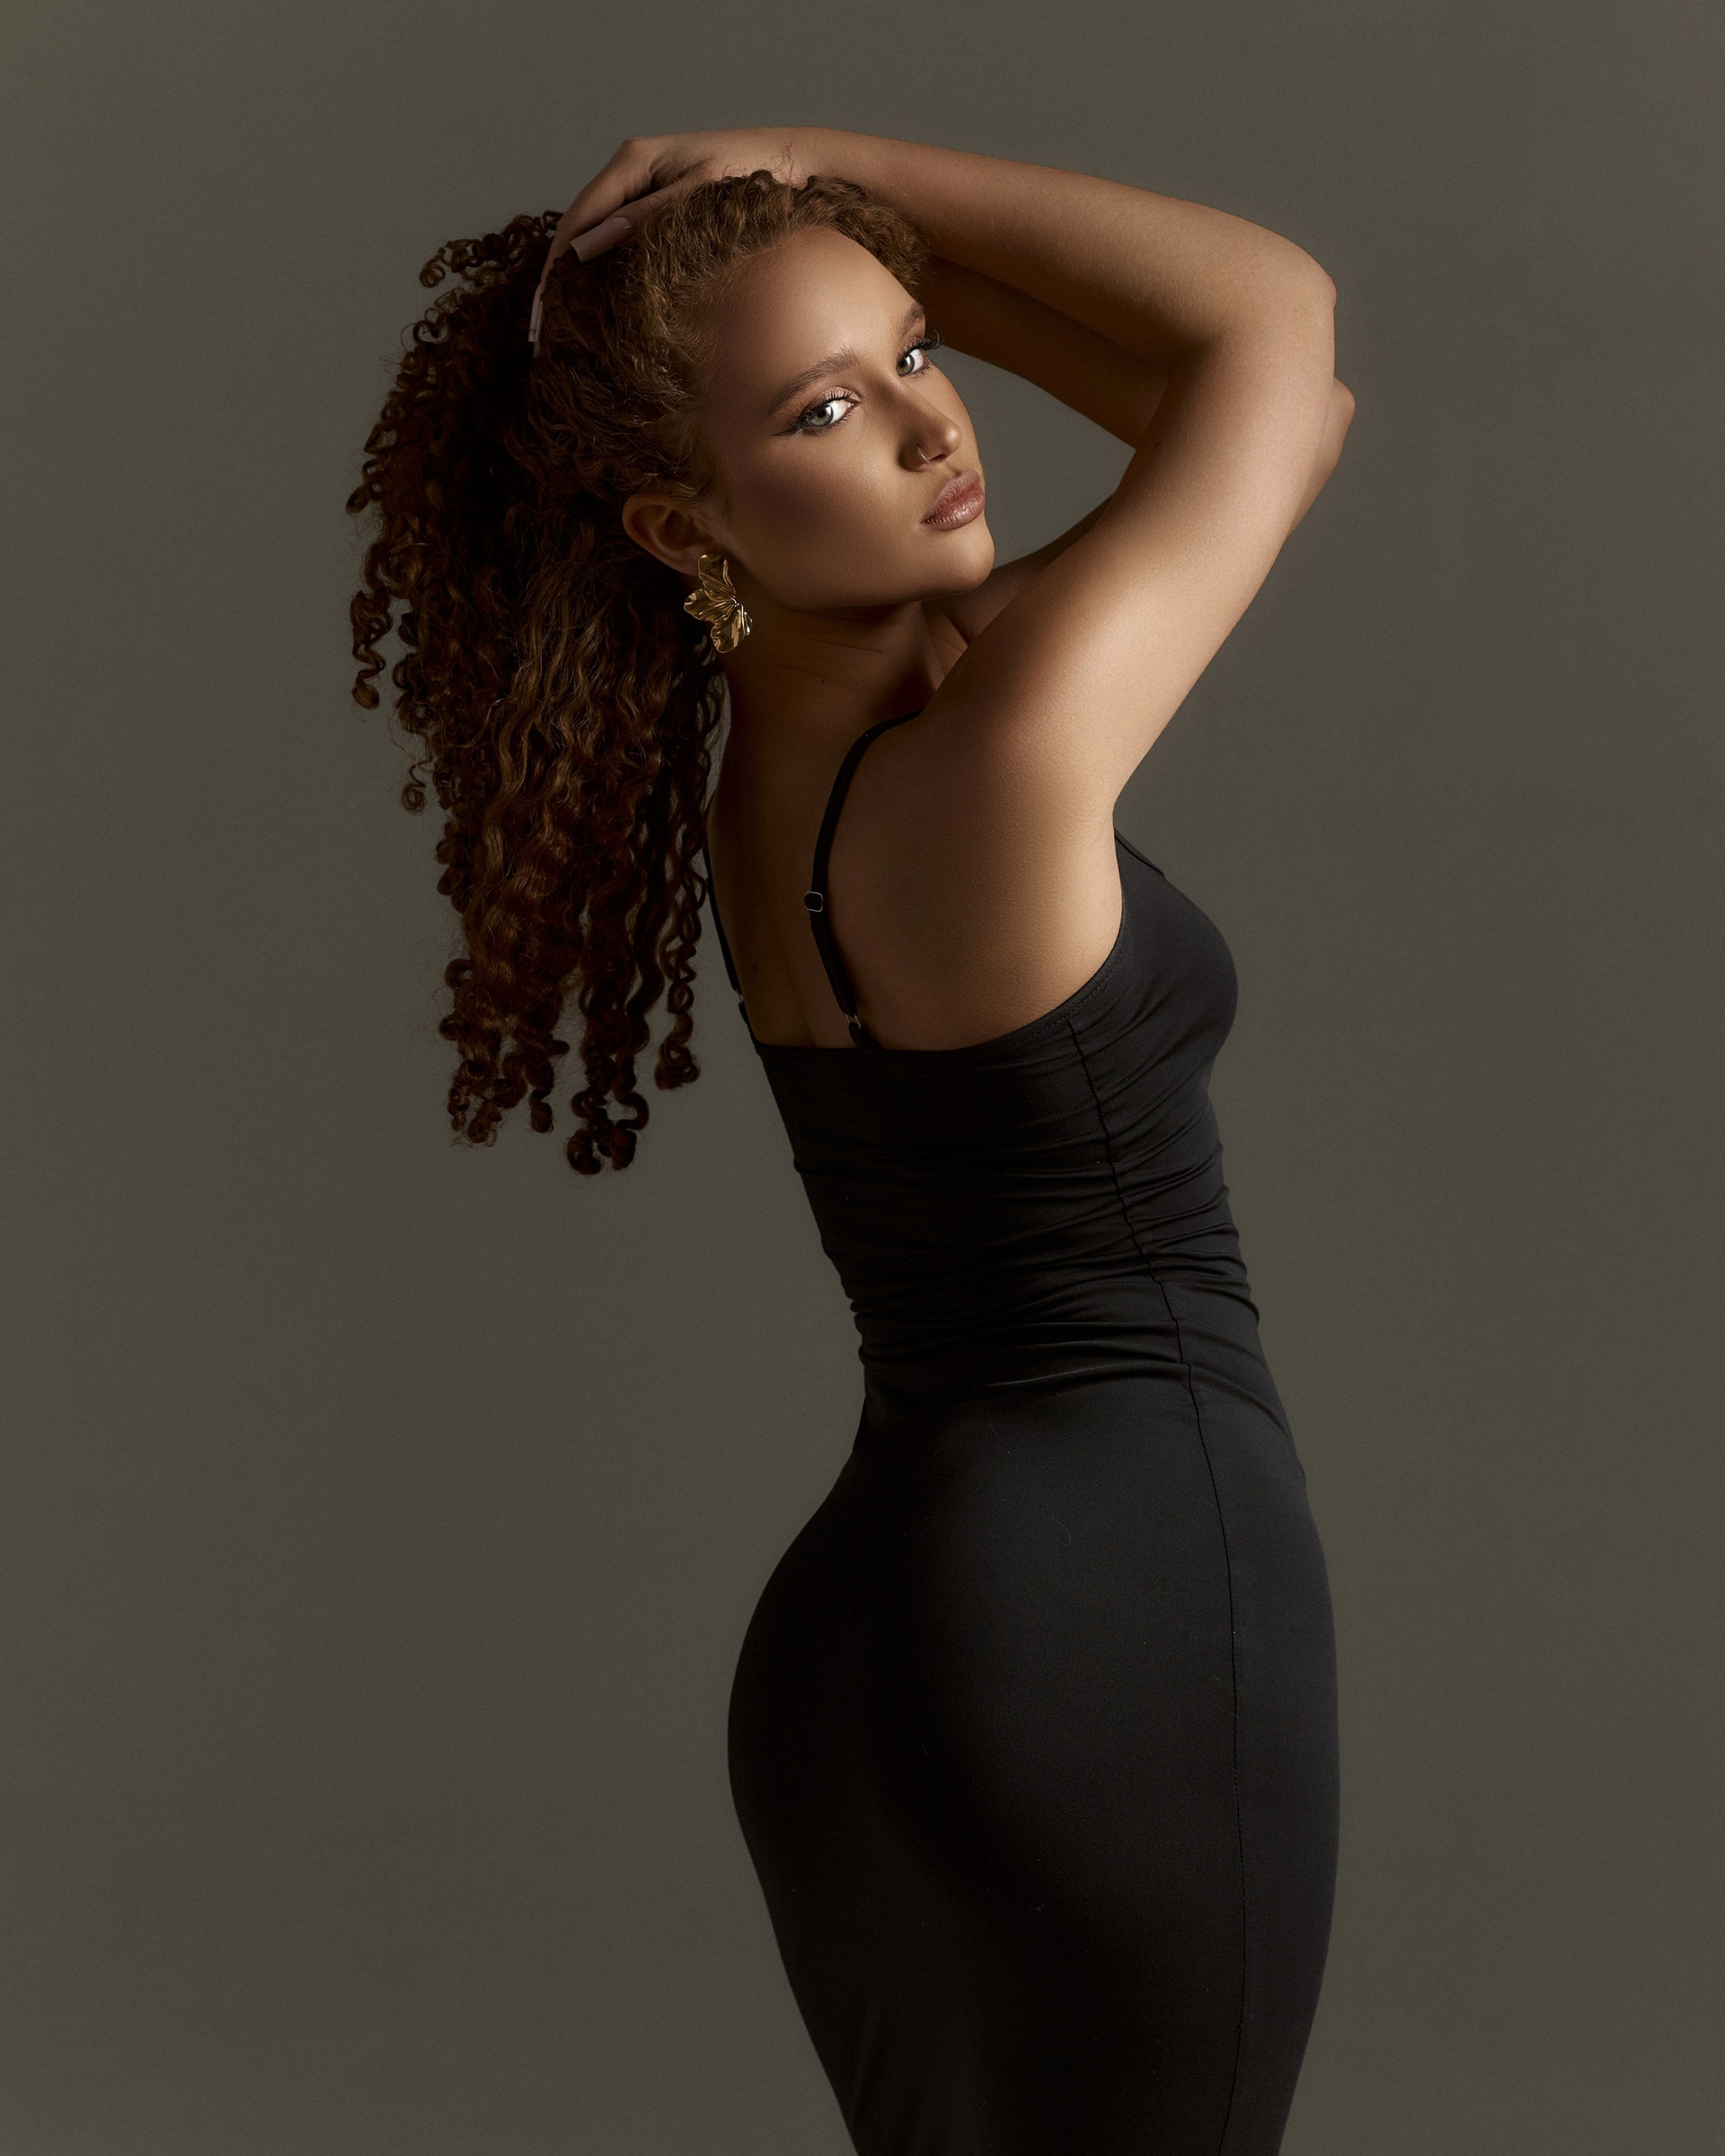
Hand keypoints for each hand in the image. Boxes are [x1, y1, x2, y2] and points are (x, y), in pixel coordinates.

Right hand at [528, 128, 813, 342]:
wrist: (792, 160)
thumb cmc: (753, 174)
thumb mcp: (700, 197)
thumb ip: (647, 219)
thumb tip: (593, 244)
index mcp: (633, 160)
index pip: (578, 219)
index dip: (556, 268)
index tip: (543, 313)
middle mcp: (629, 167)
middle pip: (577, 227)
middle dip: (557, 279)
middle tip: (542, 334)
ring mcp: (641, 183)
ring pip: (595, 234)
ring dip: (576, 278)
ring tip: (560, 326)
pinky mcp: (657, 200)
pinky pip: (618, 235)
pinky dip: (602, 268)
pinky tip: (594, 301)